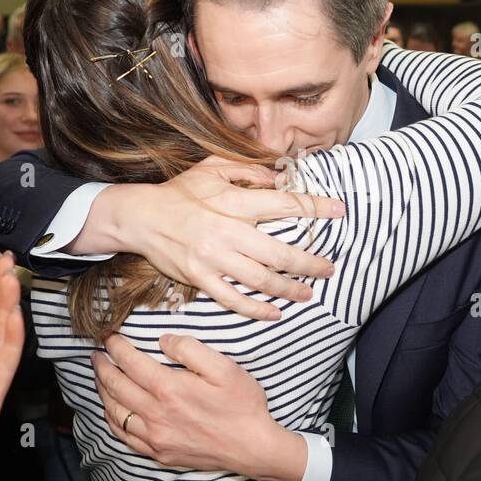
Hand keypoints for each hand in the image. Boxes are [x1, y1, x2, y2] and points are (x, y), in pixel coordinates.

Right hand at [85, 155, 345, 320]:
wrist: (140, 216)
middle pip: (279, 252)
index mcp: (233, 200)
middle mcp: (226, 231)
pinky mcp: (200, 278)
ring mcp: (212, 258)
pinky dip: (256, 309)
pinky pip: (233, 299)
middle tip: (329, 268)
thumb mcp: (212, 167)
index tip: (339, 211)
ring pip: (260, 280)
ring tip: (308, 293)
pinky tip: (275, 312)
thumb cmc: (180, 191)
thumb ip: (248, 170)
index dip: (315, 208)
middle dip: (309, 263)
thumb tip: (280, 177)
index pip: (284, 204)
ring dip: (289, 289)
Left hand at [94, 333, 306, 480]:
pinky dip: (112, 420)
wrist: (253, 448)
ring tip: (99, 377)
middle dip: (102, 366)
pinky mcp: (159, 453)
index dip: (115, 346)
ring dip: (102, 391)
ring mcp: (155, 437)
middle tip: (96, 354)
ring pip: (115, 412)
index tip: (108, 336)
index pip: (130, 362)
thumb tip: (162, 341)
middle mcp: (156, 414)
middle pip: (116, 386)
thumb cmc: (242, 405)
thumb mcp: (224, 367)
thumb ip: (190, 349)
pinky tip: (112, 410)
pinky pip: (124, 436)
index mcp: (169, 389)